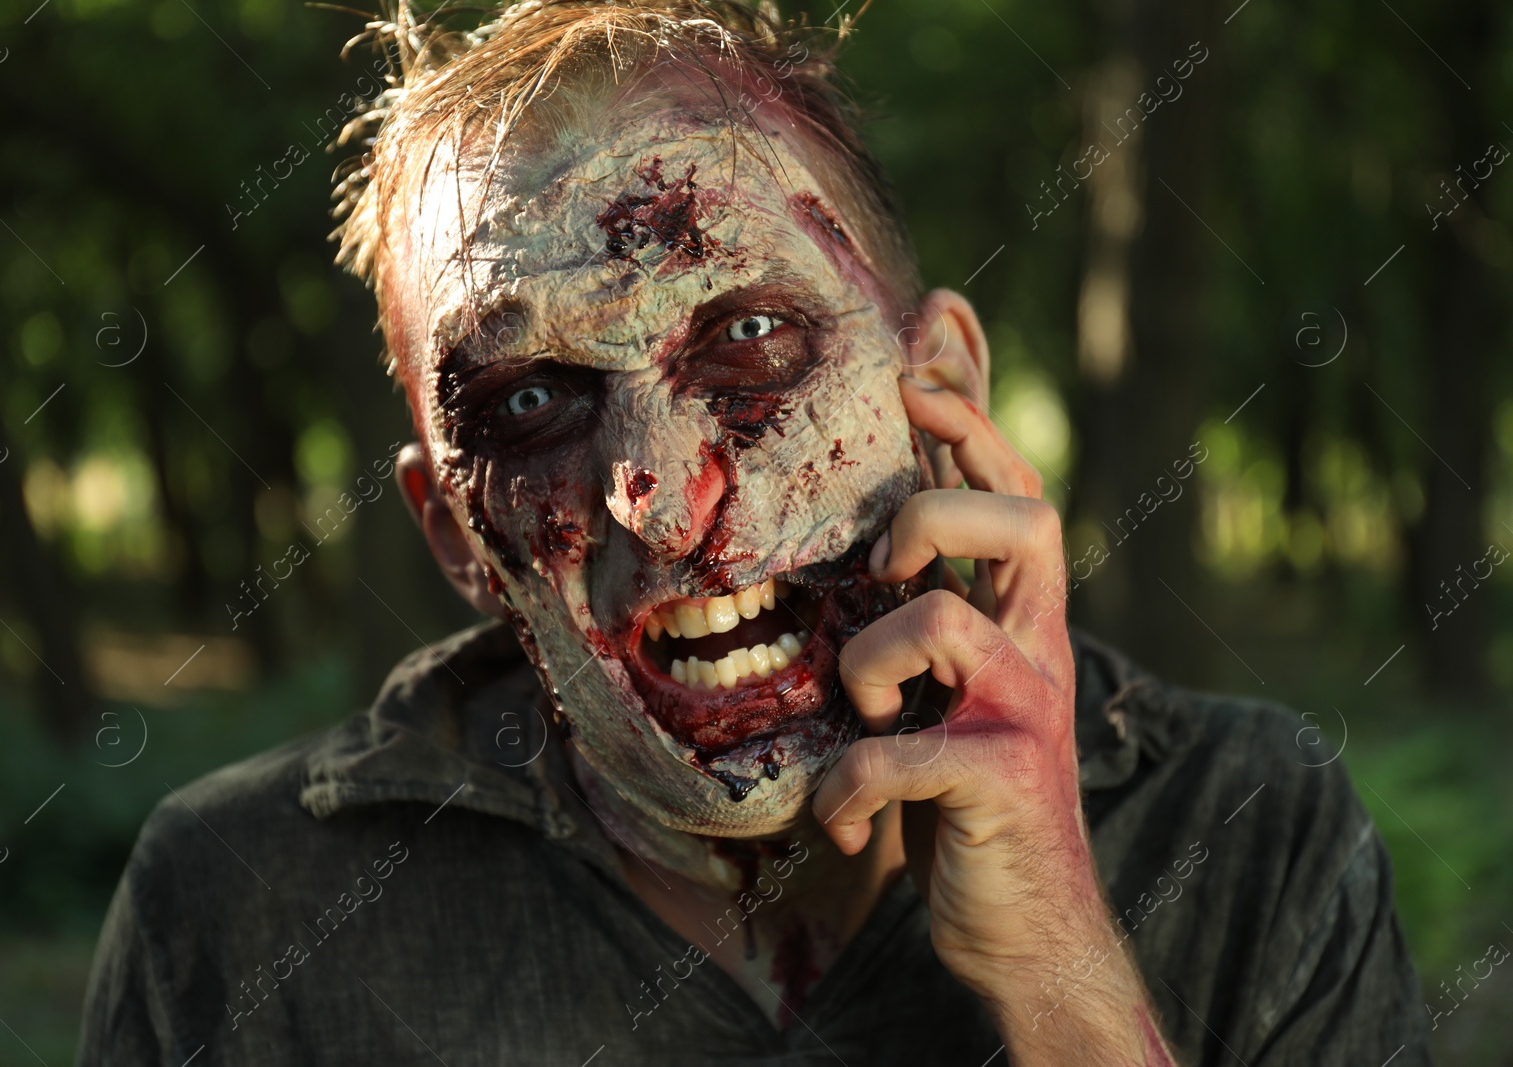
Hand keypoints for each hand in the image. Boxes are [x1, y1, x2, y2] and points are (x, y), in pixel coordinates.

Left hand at [812, 375, 1176, 1064]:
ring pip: (942, 624)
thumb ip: (925, 623)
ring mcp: (1027, 713)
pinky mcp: (1002, 781)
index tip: (918, 357)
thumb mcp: (947, 698)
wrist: (1029, 934)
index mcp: (1022, 622)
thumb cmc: (965, 801)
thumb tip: (869, 548)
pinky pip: (896, 754)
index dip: (970, 418)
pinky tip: (848, 824)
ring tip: (863, 720)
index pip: (1013, 492)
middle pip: (1021, 520)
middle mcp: (1040, 651)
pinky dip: (848, 790)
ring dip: (867, 669)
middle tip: (883, 571)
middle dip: (933, 515)